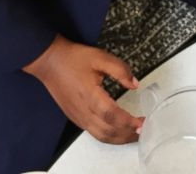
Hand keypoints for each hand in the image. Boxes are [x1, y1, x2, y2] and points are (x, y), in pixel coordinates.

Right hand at [23, 35, 142, 143]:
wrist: (50, 61)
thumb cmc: (73, 58)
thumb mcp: (100, 57)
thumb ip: (120, 70)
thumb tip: (135, 84)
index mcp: (90, 95)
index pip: (112, 115)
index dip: (128, 122)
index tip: (143, 122)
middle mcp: (83, 110)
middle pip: (108, 131)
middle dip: (128, 134)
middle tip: (145, 130)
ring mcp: (78, 116)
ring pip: (101, 136)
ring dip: (119, 138)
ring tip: (134, 134)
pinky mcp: (76, 117)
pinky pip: (94, 133)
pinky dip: (109, 136)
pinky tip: (118, 132)